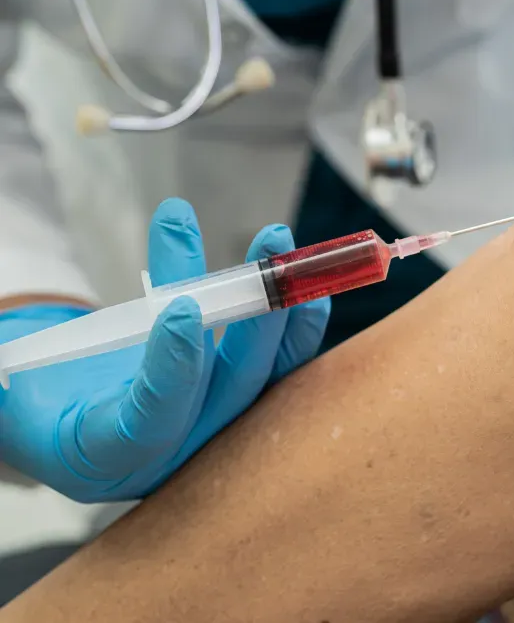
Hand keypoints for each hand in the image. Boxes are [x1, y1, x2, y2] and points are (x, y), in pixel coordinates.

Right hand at [0, 198, 329, 501]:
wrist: (46, 390)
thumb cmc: (18, 382)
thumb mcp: (4, 376)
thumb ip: (12, 363)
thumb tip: (6, 348)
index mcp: (99, 458)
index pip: (147, 426)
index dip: (169, 371)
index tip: (179, 308)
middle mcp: (164, 452)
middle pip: (224, 395)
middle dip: (252, 326)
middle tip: (265, 265)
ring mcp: (200, 425)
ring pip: (257, 375)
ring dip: (278, 310)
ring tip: (279, 243)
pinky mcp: (223, 397)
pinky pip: (267, 363)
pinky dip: (285, 321)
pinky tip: (296, 276)